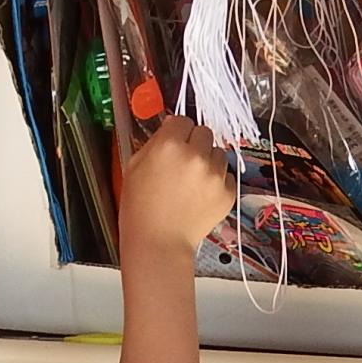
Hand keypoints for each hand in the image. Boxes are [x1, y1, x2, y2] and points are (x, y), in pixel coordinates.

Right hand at [120, 116, 235, 255]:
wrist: (159, 243)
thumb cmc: (140, 208)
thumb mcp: (134, 166)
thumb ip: (154, 142)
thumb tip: (171, 126)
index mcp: (169, 145)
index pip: (183, 120)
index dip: (177, 131)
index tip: (174, 141)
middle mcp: (195, 155)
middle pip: (204, 132)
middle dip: (195, 143)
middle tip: (183, 162)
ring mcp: (215, 174)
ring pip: (218, 152)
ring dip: (208, 161)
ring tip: (192, 181)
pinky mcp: (227, 191)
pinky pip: (226, 175)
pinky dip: (216, 181)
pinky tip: (200, 195)